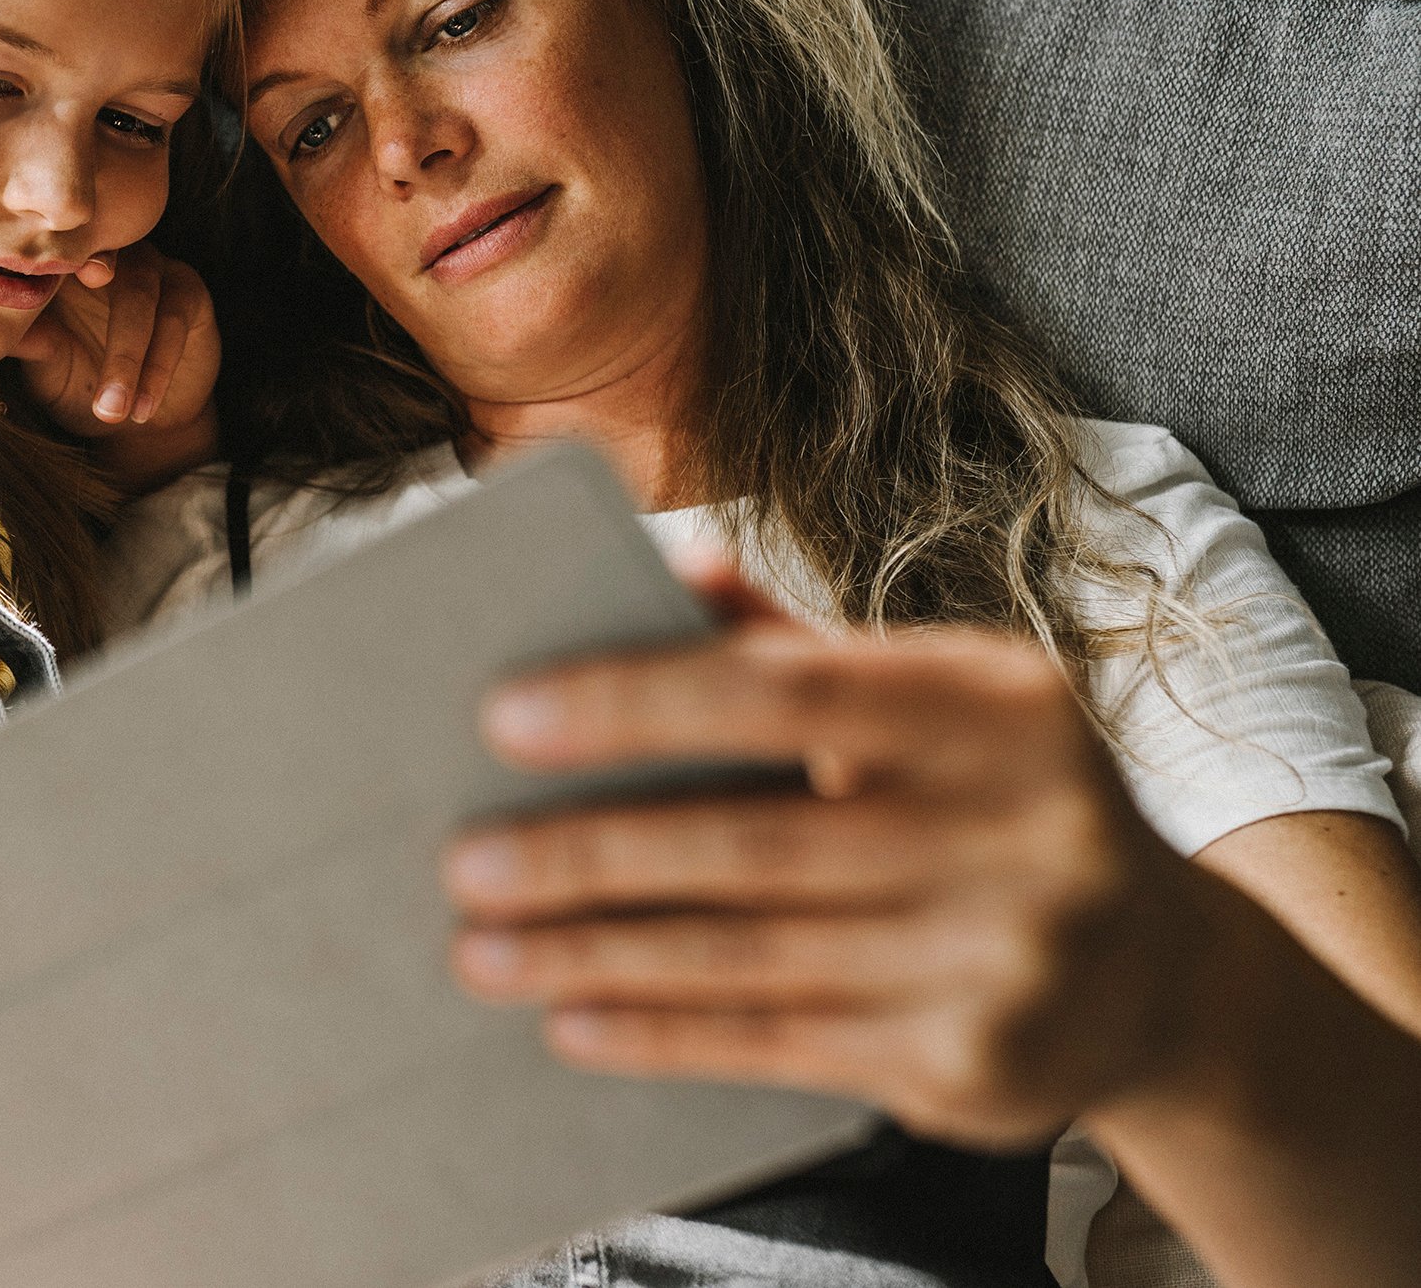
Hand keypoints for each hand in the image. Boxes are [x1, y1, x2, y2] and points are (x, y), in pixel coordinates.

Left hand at [10, 243, 218, 480]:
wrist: (140, 424)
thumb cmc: (82, 386)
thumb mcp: (47, 371)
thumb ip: (30, 344)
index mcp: (64, 266)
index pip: (50, 250)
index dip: (41, 264)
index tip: (29, 293)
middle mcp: (108, 256)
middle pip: (98, 262)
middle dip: (81, 307)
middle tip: (71, 339)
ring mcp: (150, 267)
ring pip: (139, 295)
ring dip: (126, 357)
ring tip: (111, 410)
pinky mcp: (188, 289)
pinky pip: (174, 317)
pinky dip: (157, 366)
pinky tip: (142, 408)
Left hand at [441, 561, 1223, 1149]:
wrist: (1162, 978)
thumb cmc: (998, 798)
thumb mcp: (940, 701)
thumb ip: (801, 641)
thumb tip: (666, 558)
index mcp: (993, 707)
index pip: (786, 691)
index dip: (638, 702)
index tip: (504, 714)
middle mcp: (1015, 829)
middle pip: (753, 842)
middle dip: (589, 854)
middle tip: (462, 861)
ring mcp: (1000, 957)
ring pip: (748, 955)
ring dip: (596, 952)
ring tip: (480, 950)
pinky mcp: (970, 1065)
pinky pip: (779, 1044)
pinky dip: (662, 1033)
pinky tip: (570, 1021)